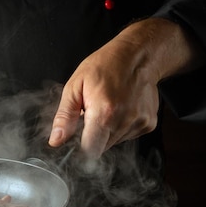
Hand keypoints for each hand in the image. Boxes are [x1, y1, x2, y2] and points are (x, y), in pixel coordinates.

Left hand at [48, 18, 205, 157]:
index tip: (75, 142)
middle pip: (101, 148)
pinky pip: (127, 136)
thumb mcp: (75, 86)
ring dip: (105, 132)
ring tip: (106, 107)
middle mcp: (125, 121)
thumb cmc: (105, 66)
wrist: (138, 55)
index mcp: (104, 112)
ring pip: (113, 143)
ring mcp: (139, 123)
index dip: (79, 150)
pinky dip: (119, 127)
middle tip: (90, 115)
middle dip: (91, 137)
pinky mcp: (149, 124)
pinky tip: (119, 109)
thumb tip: (56, 140)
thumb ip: (65, 116)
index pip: (90, 151)